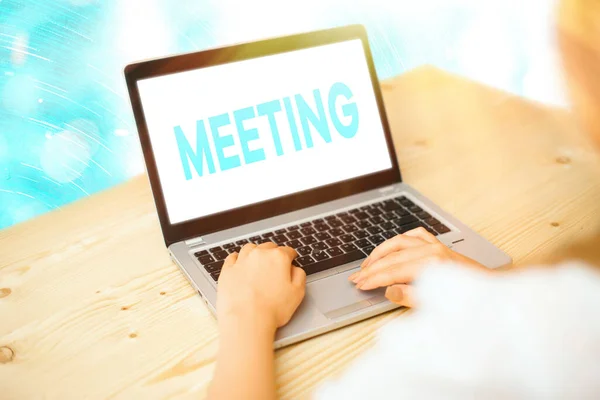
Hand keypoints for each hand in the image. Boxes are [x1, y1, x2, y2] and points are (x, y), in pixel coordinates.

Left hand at [217, 242, 305, 330]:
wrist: (246, 319)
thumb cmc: (272, 309)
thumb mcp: (298, 293)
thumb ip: (299, 275)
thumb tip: (295, 268)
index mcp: (278, 258)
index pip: (288, 251)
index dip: (291, 256)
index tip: (291, 260)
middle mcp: (259, 255)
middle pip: (268, 247)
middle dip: (274, 253)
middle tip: (275, 263)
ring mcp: (241, 261)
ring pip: (250, 248)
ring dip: (255, 252)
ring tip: (257, 261)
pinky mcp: (227, 270)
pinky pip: (232, 257)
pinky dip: (237, 258)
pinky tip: (239, 263)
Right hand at [348, 227, 488, 306]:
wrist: (494, 297)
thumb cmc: (468, 304)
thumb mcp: (435, 307)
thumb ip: (409, 297)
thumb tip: (388, 290)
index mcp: (430, 266)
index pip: (392, 272)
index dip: (372, 279)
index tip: (359, 285)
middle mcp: (432, 251)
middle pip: (392, 257)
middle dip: (371, 267)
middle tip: (356, 277)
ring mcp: (436, 246)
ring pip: (400, 242)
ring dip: (381, 252)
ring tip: (367, 263)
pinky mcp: (441, 246)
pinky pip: (416, 235)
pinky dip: (402, 239)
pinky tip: (393, 246)